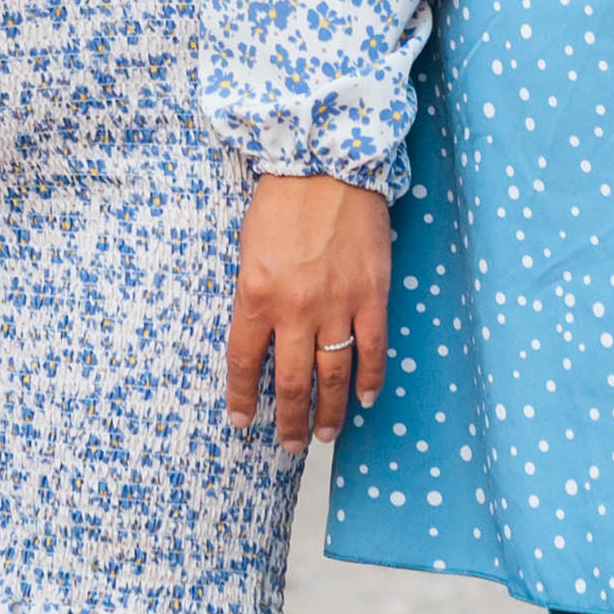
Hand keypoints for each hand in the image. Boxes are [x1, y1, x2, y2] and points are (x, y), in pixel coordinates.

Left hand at [223, 173, 391, 449]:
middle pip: (291, 382)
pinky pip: (371, 351)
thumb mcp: (247, 250)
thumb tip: (258, 337)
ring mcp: (337, 306)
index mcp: (255, 296)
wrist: (328, 167)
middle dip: (287, 420)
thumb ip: (253, 297)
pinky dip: (369, 380)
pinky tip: (364, 399)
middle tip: (288, 445)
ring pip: (333, 376)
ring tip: (321, 436)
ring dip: (327, 412)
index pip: (244, 363)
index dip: (242, 399)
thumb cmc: (281, 203)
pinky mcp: (372, 297)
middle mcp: (295, 309)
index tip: (241, 422)